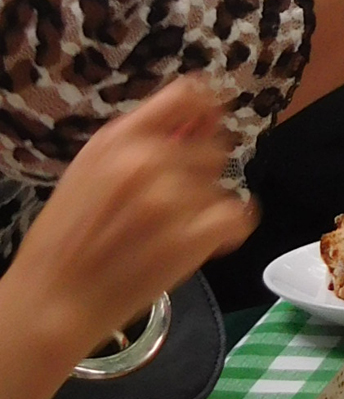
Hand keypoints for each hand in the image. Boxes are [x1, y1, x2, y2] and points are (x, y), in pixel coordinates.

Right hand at [5, 82, 254, 359]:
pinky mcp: (191, 238)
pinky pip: (237, 217)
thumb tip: (192, 120)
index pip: (189, 95)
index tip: (208, 129)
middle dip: (201, 174)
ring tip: (171, 231)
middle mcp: (149, 159)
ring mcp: (172, 198)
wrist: (51, 303)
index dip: (208, 111)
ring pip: (223, 186)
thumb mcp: (89, 171)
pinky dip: (227, 232)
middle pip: (213, 147)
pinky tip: (205, 242)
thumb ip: (138, 141)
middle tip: (172, 205)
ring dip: (206, 207)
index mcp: (121, 137)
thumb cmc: (64, 239)